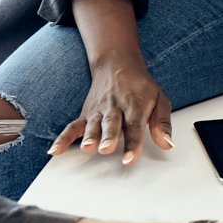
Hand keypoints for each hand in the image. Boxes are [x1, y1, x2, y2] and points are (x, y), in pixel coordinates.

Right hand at [51, 55, 171, 164]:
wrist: (117, 64)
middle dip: (108, 137)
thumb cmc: (140, 86)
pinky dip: (63, 138)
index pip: (134, 126)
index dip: (133, 143)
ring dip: (89, 136)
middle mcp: (115, 108)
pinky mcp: (86, 114)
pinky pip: (73, 126)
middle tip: (107, 149)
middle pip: (111, 124)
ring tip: (87, 147)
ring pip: (92, 124)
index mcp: (135, 106)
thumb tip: (168, 144)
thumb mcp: (160, 100)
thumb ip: (162, 123)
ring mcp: (98, 111)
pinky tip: (55, 150)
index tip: (130, 158)